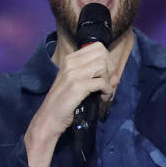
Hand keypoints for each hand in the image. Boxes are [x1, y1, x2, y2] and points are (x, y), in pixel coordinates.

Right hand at [24, 43, 118, 166]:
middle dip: (110, 69)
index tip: (105, 74)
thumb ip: (96, 77)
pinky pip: (102, 82)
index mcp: (70, 59)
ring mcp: (73, 73)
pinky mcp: (77, 86)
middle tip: (106, 83)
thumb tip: (116, 77)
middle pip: (102, 54)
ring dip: (108, 81)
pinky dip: (107, 91)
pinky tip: (103, 98)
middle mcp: (71, 63)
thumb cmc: (64, 102)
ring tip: (104, 92)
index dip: (107, 60)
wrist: (48, 119)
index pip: (98, 47)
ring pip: (103, 66)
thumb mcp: (79, 84)